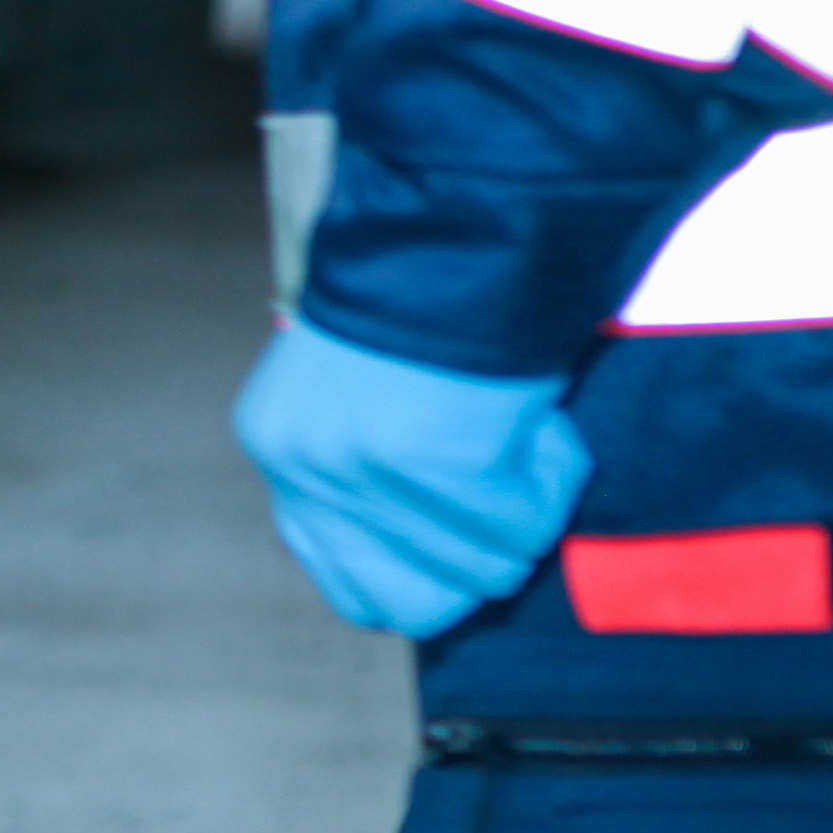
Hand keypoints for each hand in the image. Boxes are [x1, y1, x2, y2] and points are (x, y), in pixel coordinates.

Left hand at [231, 317, 592, 635]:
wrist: (462, 228)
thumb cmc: (434, 304)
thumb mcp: (364, 395)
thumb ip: (371, 476)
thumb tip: (428, 565)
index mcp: (278, 449)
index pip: (349, 586)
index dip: (428, 577)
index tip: (472, 534)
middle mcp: (304, 470)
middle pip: (414, 605)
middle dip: (483, 563)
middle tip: (512, 496)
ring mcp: (362, 471)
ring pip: (488, 568)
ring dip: (530, 508)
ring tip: (525, 431)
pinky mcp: (430, 462)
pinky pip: (524, 523)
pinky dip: (553, 478)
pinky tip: (539, 419)